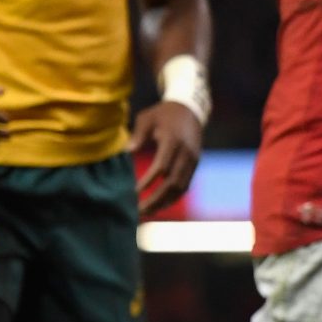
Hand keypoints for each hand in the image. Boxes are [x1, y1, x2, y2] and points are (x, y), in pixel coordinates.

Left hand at [129, 101, 203, 215]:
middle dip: (155, 199)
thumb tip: (127, 153)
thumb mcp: (147, 118)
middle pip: (172, 183)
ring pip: (180, 188)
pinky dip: (173, 198)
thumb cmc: (163, 114)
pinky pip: (185, 185)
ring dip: (164, 202)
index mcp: (173, 141)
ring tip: (147, 212)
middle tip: (138, 211)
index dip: (148, 181)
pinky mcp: (195, 165)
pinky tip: (159, 205)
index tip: (133, 192)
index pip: (162, 167)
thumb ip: (138, 135)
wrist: (190, 110)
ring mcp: (193, 160)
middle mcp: (186, 153)